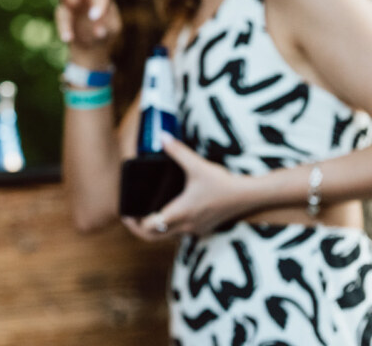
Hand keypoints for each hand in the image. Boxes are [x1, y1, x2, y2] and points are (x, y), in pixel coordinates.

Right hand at [55, 0, 121, 66]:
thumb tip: (98, 30)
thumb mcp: (113, 30)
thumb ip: (108, 28)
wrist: (92, 47)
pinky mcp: (63, 16)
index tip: (94, 17)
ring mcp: (72, 6)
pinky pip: (62, 19)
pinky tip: (68, 39)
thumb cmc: (105, 33)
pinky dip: (64, 28)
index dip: (98, 5)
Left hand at [123, 135, 254, 239]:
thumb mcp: (197, 165)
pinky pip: (179, 232)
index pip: (148, 228)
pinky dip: (168, 227)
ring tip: (144, 212)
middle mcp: (185, 226)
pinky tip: (167, 211)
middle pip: (153, 236)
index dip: (133, 222)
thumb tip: (162, 137)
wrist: (248, 196)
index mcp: (179, 213)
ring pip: (167, 235)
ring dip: (153, 228)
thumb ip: (177, 151)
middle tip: (129, 215)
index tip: (124, 211)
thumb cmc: (223, 183)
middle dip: (138, 228)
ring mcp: (195, 229)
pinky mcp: (203, 227)